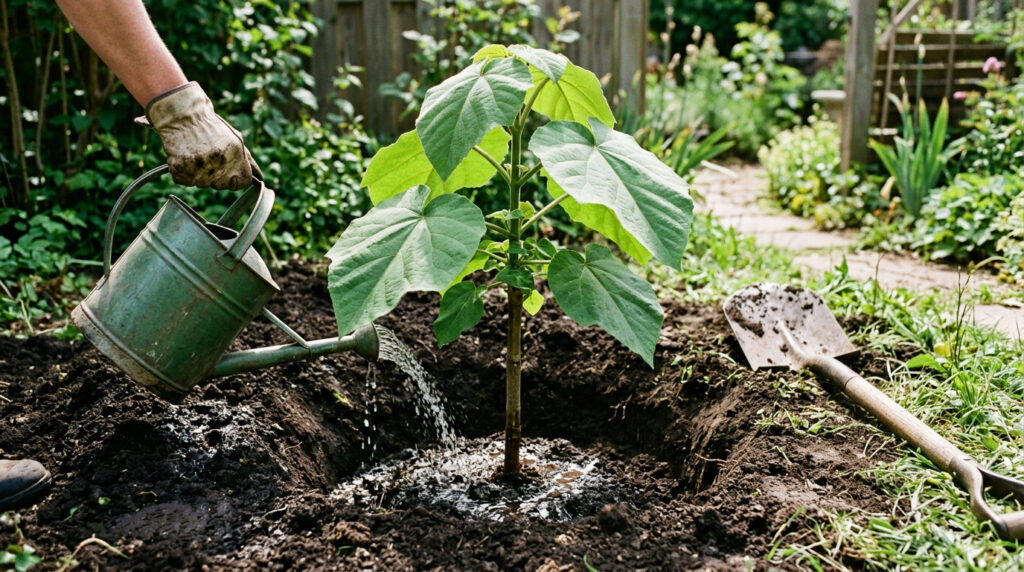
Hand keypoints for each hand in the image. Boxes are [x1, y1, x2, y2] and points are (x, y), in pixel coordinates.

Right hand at [139, 82, 261, 189]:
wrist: (181, 114)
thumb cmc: (210, 127)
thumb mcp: (234, 139)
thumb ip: (248, 160)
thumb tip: (259, 177)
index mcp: (234, 153)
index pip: (242, 182)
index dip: (234, 179)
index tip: (226, 172)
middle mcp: (218, 160)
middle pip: (220, 185)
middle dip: (215, 177)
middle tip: (207, 158)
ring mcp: (198, 165)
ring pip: (201, 184)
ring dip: (198, 174)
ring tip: (195, 154)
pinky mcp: (179, 168)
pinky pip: (185, 181)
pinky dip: (183, 173)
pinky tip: (184, 157)